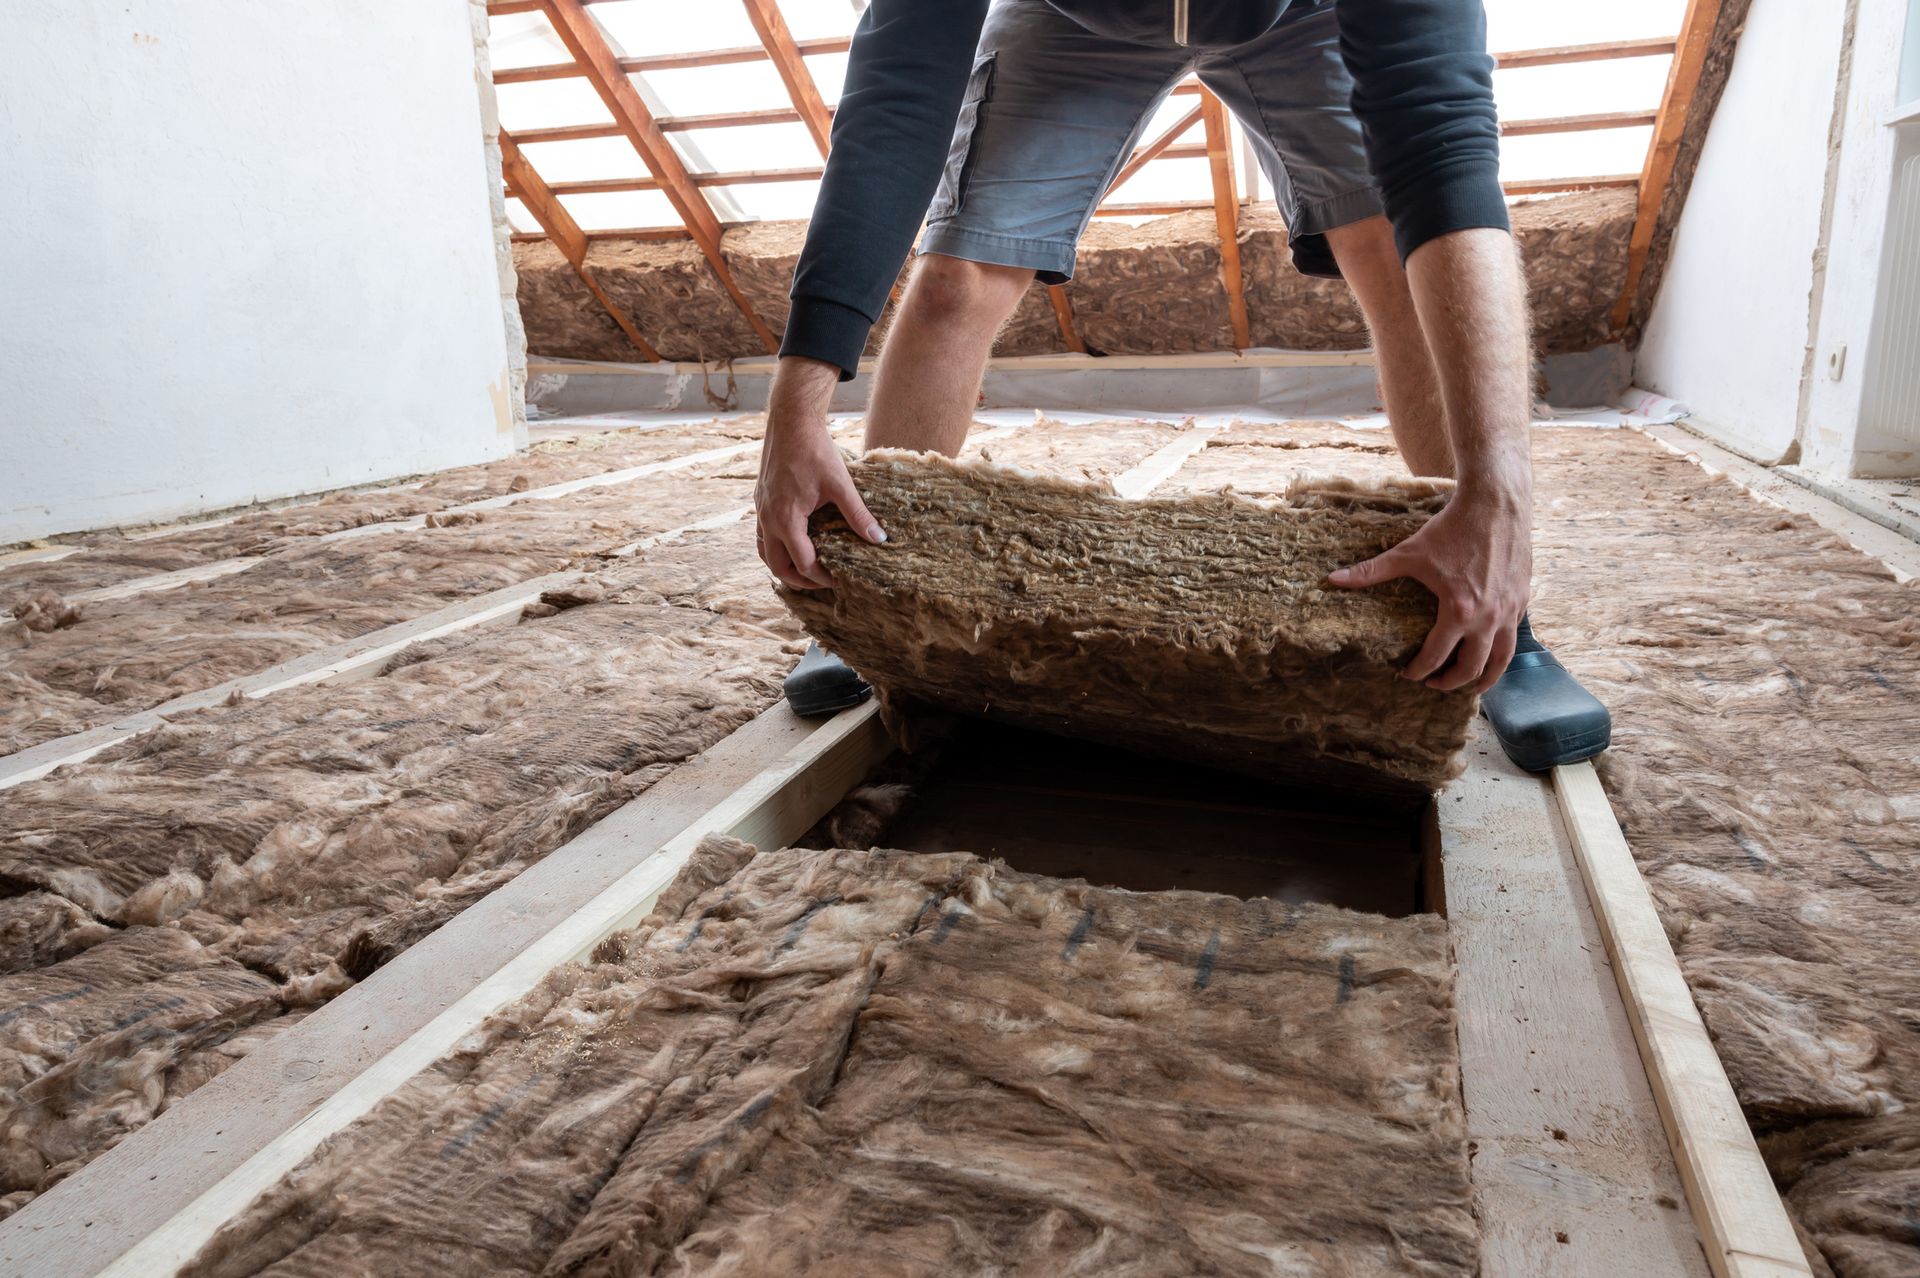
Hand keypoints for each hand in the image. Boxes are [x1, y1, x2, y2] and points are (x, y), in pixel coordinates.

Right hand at [755, 356, 885, 590]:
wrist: (790, 420)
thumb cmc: (815, 450)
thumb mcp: (841, 484)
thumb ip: (858, 515)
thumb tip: (879, 538)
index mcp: (786, 520)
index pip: (803, 563)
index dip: (821, 578)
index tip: (839, 581)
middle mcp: (767, 519)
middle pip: (777, 566)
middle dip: (799, 581)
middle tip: (822, 584)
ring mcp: (760, 510)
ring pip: (765, 552)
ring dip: (783, 566)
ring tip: (805, 571)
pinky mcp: (760, 500)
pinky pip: (762, 535)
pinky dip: (776, 547)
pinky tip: (794, 542)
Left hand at [1327, 491, 1530, 693]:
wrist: (1496, 505)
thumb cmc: (1451, 528)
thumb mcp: (1409, 552)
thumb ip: (1372, 571)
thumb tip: (1333, 579)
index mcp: (1459, 611)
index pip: (1437, 656)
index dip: (1419, 670)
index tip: (1409, 674)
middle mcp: (1489, 618)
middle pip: (1472, 668)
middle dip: (1450, 682)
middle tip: (1434, 684)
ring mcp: (1510, 611)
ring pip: (1502, 660)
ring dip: (1484, 678)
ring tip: (1471, 687)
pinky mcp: (1522, 599)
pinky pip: (1514, 637)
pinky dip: (1500, 652)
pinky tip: (1489, 652)